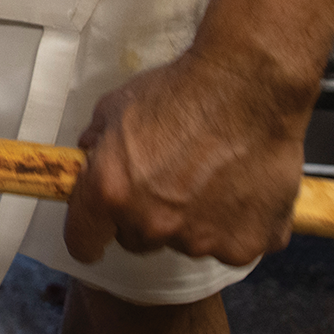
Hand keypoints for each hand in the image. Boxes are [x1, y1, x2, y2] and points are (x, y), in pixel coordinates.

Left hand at [62, 49, 306, 266]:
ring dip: (194, 220)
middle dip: (145, 216)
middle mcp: (153, 225)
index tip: (96, 230)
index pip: (82, 241)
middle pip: (138, 239)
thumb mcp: (117, 106)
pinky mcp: (246, 245)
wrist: (251, 87)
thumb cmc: (181, 90)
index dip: (88, 234)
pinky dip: (239, 223)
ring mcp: (203, 241)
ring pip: (188, 241)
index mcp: (111, 192)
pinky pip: (235, 242)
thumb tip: (89, 159)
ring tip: (215, 177)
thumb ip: (97, 141)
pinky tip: (246, 186)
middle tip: (169, 180)